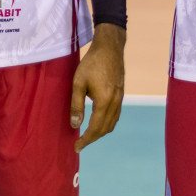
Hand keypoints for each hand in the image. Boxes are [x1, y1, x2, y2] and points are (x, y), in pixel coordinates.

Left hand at [69, 24, 125, 152]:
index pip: (95, 128)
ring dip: (100, 132)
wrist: (110, 48)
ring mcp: (120, 99)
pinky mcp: (121, 95)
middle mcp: (115, 103)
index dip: (86, 140)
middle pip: (105, 129)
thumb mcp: (78, 83)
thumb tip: (75, 125)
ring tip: (87, 136)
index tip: (76, 147)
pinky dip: (107, 124)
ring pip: (112, 124)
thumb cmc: (91, 63)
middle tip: (79, 144)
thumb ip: (76, 105)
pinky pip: (115, 116)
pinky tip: (98, 122)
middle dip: (92, 139)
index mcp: (104, 102)